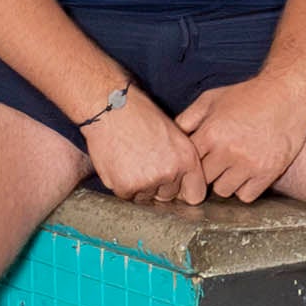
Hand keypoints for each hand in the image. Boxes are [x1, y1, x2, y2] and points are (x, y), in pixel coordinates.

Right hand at [81, 87, 203, 206]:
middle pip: (168, 197)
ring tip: (131, 160)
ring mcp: (148, 182)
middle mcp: (171, 172)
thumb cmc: (139, 114)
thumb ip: (181, 160)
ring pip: (147, 197)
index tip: (174, 184)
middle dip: (159, 186)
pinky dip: (122, 184)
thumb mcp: (173, 133)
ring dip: (139, 186)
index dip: (183, 190)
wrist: (110, 108)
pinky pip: (127, 196)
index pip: (195, 195)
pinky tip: (120, 164)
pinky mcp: (126, 187)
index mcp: (187, 158)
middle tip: (144, 163)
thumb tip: (182, 182)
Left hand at [173, 72, 305, 203]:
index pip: (189, 164)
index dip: (191, 164)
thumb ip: (188, 118)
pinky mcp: (267, 173)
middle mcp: (228, 151)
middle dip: (208, 173)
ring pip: (223, 191)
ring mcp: (248, 164)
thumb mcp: (211, 99)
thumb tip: (173, 138)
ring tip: (233, 166)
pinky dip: (245, 188)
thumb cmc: (248, 95)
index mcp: (211, 133)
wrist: (286, 94)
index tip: (197, 163)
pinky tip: (247, 173)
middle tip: (216, 163)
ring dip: (225, 182)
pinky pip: (245, 196)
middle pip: (204, 180)